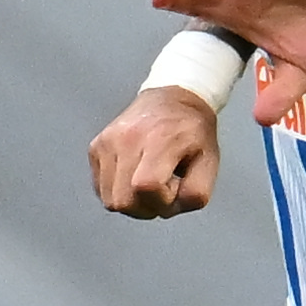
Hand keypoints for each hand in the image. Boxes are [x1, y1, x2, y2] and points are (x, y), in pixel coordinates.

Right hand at [91, 86, 223, 217]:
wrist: (173, 97)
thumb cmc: (192, 131)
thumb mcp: (210, 162)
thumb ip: (196, 193)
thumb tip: (169, 208)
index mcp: (159, 139)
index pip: (147, 188)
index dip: (163, 200)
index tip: (175, 186)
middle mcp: (127, 138)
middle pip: (123, 201)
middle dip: (145, 207)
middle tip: (162, 190)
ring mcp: (107, 142)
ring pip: (110, 200)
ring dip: (131, 201)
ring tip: (148, 183)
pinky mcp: (96, 147)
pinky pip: (100, 188)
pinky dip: (119, 191)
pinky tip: (134, 176)